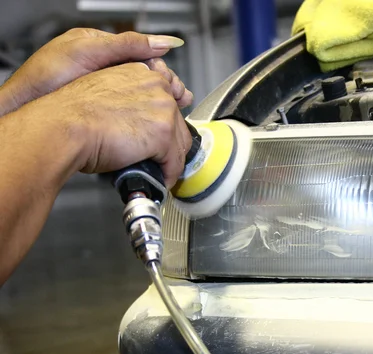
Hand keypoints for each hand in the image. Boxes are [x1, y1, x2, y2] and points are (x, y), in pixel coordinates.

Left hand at [0, 28, 192, 113]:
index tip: (176, 87)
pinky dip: (146, 121)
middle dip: (168, 93)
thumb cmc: (47, 76)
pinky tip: (154, 126)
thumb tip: (164, 42)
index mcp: (106, 52)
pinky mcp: (102, 114)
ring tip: (174, 115)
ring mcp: (106, 94)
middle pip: (149, 82)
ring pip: (143, 101)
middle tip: (181, 101)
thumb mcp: (90, 49)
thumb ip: (128, 45)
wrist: (26, 106)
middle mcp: (108, 73)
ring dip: (161, 109)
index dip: (164, 73)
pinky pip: (131, 116)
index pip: (145, 60)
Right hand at [30, 62, 191, 187]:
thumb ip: (127, 98)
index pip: (167, 100)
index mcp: (142, 73)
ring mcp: (163, 110)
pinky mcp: (163, 134)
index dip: (164, 122)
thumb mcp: (104, 91)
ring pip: (180, 143)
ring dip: (171, 160)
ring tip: (159, 171)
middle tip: (160, 159)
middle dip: (170, 143)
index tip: (160, 136)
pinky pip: (175, 162)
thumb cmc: (73, 113)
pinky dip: (169, 175)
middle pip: (178, 121)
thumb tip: (136, 118)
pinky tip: (160, 181)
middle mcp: (158, 87)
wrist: (65, 126)